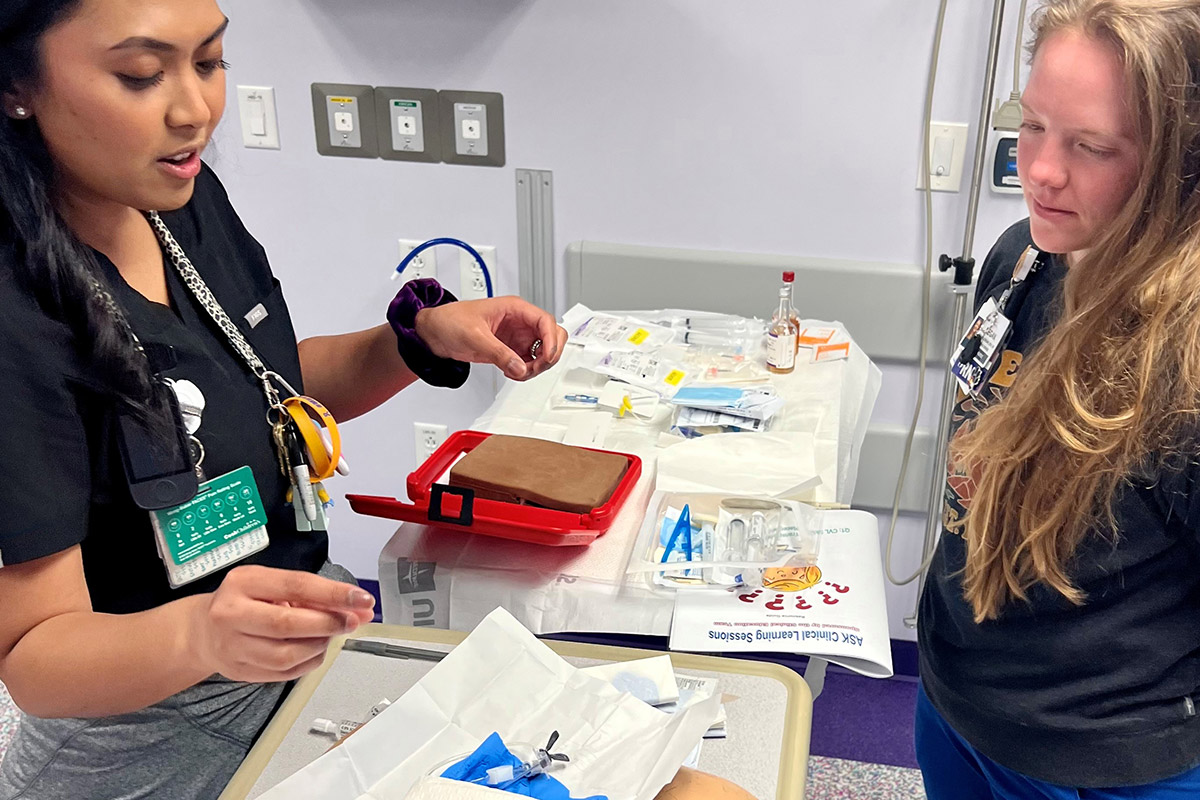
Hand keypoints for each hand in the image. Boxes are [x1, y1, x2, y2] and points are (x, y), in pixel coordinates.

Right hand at [186, 565, 375, 682]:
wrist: (203, 630)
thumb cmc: (244, 601)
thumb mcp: (271, 584)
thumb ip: (313, 593)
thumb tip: (358, 606)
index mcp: (244, 583)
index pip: (295, 585)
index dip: (333, 594)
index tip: (361, 599)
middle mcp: (232, 614)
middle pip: (288, 624)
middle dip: (329, 623)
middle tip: (352, 620)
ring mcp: (233, 647)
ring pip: (287, 654)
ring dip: (320, 645)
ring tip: (330, 634)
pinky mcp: (239, 672)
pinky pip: (284, 673)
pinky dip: (309, 662)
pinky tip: (315, 649)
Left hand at [414, 295, 567, 380]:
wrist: (434, 332)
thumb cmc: (450, 321)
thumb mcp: (475, 337)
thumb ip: (499, 354)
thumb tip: (519, 368)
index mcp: (514, 309)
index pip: (545, 321)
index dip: (551, 340)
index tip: (546, 356)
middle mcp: (520, 322)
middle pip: (552, 336)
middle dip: (548, 354)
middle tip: (535, 367)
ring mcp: (517, 337)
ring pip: (543, 352)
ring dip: (537, 366)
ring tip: (518, 372)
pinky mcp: (510, 350)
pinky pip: (529, 362)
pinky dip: (526, 371)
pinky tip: (512, 373)